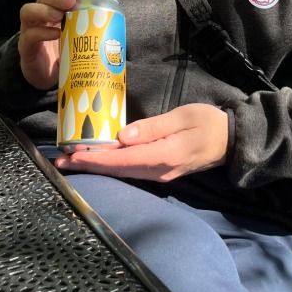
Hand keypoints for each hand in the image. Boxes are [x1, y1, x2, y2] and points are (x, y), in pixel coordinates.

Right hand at [16, 0, 80, 89]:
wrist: (48, 78)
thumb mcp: (78, 40)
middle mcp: (40, 18)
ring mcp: (29, 31)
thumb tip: (113, 25)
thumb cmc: (64, 54)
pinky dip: (42, 33)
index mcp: (54, 13)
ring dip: (44, 10)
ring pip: (28, 12)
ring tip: (59, 15)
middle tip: (70, 0)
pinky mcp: (25, 48)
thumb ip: (89, 30)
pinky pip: (29, 36)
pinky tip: (56, 34)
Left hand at [54, 103, 228, 181]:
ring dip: (96, 167)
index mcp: (163, 156)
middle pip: (116, 170)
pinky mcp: (160, 172)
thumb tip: (122, 136)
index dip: (95, 158)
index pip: (122, 159)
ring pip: (121, 173)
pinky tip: (97, 162)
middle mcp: (158, 171)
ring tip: (71, 162)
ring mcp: (159, 175)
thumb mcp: (182, 116)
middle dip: (88, 166)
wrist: (231, 141)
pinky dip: (110, 167)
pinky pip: (130, 172)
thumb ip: (153, 127)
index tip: (73, 156)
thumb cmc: (209, 123)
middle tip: (60, 161)